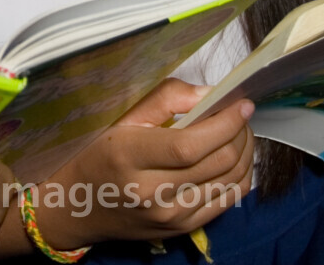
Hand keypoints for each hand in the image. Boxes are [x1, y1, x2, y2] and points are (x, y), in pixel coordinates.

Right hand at [26, 79, 254, 250]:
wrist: (78, 206)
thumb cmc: (98, 154)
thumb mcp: (121, 117)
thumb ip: (165, 99)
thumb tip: (210, 94)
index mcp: (129, 158)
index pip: (191, 144)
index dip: (225, 123)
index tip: (241, 103)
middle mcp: (151, 193)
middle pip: (217, 162)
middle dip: (240, 132)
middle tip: (240, 114)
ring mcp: (169, 217)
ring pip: (230, 181)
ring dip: (245, 152)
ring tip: (240, 132)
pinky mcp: (182, 229)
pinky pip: (228, 202)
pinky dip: (241, 176)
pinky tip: (236, 159)